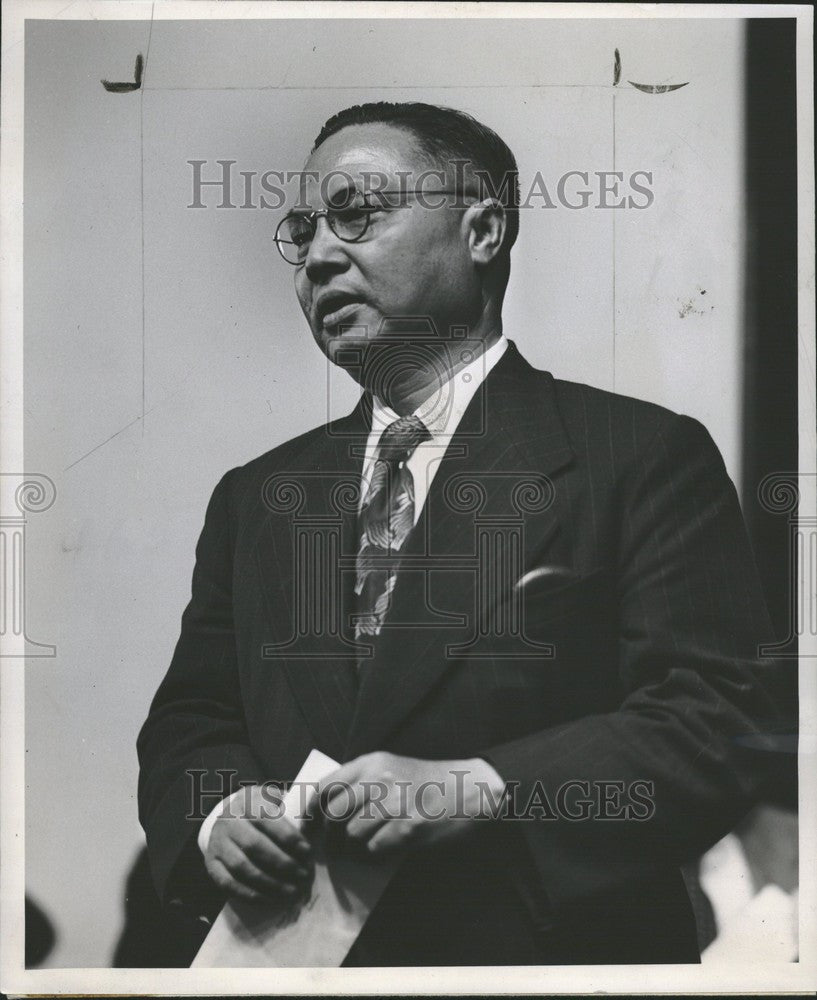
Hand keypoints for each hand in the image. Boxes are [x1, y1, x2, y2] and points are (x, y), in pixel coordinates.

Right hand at [204, 784, 313, 903]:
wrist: (227, 818)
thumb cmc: (260, 810)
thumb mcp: (275, 800)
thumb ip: (294, 807)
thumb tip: (316, 819)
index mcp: (246, 801)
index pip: (267, 818)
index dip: (288, 836)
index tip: (307, 851)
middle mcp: (228, 821)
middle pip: (254, 846)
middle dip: (282, 863)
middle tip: (302, 875)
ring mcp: (217, 844)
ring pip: (242, 868)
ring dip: (269, 883)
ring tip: (291, 891)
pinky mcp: (211, 865)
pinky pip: (229, 884)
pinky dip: (250, 894)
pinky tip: (270, 899)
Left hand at [306, 751, 505, 856]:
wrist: (469, 790)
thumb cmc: (427, 782)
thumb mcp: (390, 768)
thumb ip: (361, 782)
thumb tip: (325, 811)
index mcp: (371, 762)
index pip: (325, 785)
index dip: (310, 810)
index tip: (307, 826)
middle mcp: (378, 779)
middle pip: (333, 814)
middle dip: (330, 836)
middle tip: (334, 848)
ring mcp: (393, 803)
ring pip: (351, 835)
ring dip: (353, 849)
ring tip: (363, 850)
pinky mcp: (407, 828)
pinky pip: (374, 850)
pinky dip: (373, 857)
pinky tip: (383, 852)